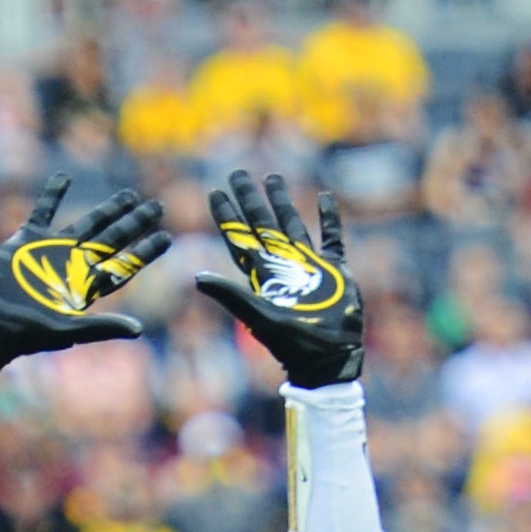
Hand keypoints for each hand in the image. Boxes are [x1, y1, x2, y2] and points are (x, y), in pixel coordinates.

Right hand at [0, 167, 170, 362]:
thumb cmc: (28, 332)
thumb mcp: (69, 330)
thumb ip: (103, 327)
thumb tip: (138, 330)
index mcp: (88, 287)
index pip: (124, 265)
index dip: (146, 252)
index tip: (167, 237)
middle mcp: (76, 266)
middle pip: (113, 239)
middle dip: (134, 223)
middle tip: (157, 206)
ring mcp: (53, 250)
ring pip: (87, 223)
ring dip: (108, 209)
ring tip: (130, 195)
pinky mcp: (28, 240)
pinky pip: (43, 211)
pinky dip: (52, 194)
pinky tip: (64, 177)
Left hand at [195, 168, 360, 389]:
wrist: (330, 356)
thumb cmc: (294, 342)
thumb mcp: (259, 316)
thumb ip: (231, 295)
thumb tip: (196, 278)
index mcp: (264, 272)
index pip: (240, 236)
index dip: (227, 215)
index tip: (216, 192)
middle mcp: (283, 264)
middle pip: (262, 223)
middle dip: (250, 199)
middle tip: (238, 174)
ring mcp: (309, 265)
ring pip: (292, 224)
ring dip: (282, 202)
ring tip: (272, 178)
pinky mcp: (334, 270)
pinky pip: (331, 238)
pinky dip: (328, 219)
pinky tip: (324, 198)